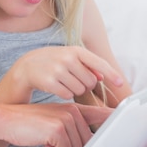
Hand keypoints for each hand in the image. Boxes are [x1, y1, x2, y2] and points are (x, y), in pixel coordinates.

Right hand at [0, 46, 123, 101]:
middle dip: (85, 84)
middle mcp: (67, 58)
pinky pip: (67, 95)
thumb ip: (87, 66)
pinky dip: (64, 94)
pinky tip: (56, 87)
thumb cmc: (52, 62)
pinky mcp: (50, 82)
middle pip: (91, 81)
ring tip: (64, 82)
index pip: (98, 63)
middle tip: (73, 79)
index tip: (120, 83)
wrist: (26, 67)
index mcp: (75, 50)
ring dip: (75, 90)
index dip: (111, 74)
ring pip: (80, 90)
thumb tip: (102, 77)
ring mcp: (58, 70)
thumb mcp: (69, 58)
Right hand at [0, 102, 112, 146]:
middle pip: (87, 142)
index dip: (113, 120)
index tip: (121, 127)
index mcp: (75, 109)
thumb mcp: (55, 122)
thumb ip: (73, 130)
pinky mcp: (58, 128)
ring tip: (46, 146)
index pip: (101, 114)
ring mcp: (66, 118)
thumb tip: (87, 146)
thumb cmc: (30, 124)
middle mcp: (73, 111)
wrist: (8, 120)